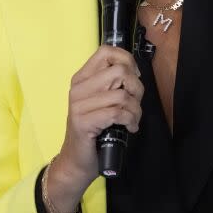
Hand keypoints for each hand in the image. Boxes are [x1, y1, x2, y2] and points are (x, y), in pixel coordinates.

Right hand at [46, 45, 143, 212]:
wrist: (76, 160)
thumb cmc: (94, 130)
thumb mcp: (102, 100)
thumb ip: (113, 84)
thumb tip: (135, 72)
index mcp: (82, 78)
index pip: (106, 51)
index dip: (126, 60)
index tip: (133, 77)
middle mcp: (78, 88)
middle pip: (119, 71)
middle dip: (136, 88)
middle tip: (135, 103)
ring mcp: (78, 105)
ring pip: (122, 94)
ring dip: (135, 109)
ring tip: (132, 119)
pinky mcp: (83, 122)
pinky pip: (117, 113)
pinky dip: (130, 120)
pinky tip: (130, 127)